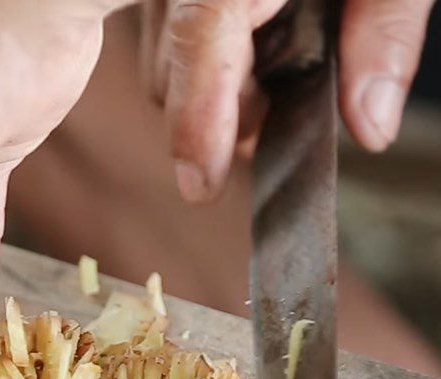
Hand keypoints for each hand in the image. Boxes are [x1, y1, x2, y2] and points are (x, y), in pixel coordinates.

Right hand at [140, 0, 435, 202]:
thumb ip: (385, 27)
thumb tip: (370, 123)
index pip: (204, 34)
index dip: (199, 116)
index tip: (201, 181)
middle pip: (177, 69)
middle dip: (222, 117)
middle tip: (276, 126)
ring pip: (164, 64)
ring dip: (215, 95)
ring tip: (272, 80)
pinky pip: (165, 41)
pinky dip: (205, 68)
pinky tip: (250, 52)